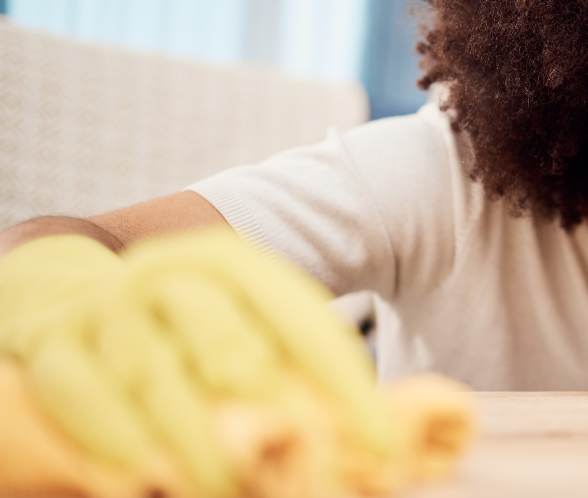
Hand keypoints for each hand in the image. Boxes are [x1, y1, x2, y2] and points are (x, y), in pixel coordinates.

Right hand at [0, 230, 393, 494]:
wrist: (71, 293)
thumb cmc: (186, 324)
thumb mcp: (242, 320)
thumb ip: (294, 361)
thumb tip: (370, 428)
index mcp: (231, 263)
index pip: (299, 318)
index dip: (343, 383)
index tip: (382, 442)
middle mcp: (169, 276)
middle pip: (225, 340)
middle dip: (266, 406)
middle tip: (303, 459)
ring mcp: (109, 310)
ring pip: (155, 374)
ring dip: (192, 439)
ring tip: (224, 487)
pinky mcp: (56, 346)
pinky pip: (82, 392)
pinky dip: (111, 436)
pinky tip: (140, 477)